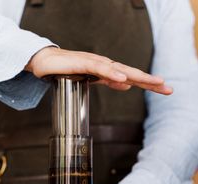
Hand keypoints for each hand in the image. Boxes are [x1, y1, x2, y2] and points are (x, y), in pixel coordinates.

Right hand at [25, 47, 172, 94]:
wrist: (46, 63)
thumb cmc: (69, 70)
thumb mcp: (93, 79)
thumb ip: (110, 81)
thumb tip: (127, 86)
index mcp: (109, 71)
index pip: (132, 78)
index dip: (149, 83)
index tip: (165, 90)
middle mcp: (106, 65)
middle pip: (131, 73)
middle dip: (150, 80)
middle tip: (167, 88)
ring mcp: (95, 63)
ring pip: (120, 70)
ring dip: (137, 76)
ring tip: (154, 83)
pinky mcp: (83, 63)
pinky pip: (100, 69)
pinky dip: (112, 74)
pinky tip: (123, 80)